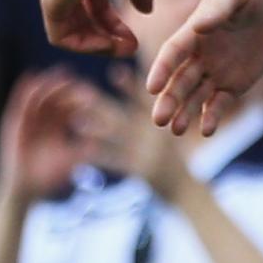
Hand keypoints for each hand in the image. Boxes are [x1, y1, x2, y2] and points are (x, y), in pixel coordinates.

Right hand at [0, 70, 89, 202]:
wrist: (24, 189)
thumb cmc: (49, 178)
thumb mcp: (72, 159)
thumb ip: (87, 149)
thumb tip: (110, 142)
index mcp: (58, 128)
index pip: (71, 109)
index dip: (81, 100)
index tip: (93, 94)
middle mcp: (44, 121)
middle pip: (57, 99)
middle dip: (68, 88)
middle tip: (79, 79)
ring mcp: (28, 120)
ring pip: (40, 96)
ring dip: (50, 83)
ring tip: (62, 73)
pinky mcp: (14, 121)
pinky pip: (19, 102)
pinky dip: (25, 88)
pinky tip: (32, 76)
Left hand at [40, 0, 154, 55]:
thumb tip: (145, 11)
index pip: (98, 9)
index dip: (116, 27)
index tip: (134, 39)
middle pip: (85, 24)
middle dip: (109, 40)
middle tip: (132, 48)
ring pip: (71, 34)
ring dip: (98, 47)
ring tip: (123, 49)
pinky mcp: (51, 2)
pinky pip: (61, 37)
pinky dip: (85, 45)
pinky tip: (109, 44)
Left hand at [74, 80, 192, 199]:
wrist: (185, 191)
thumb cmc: (172, 160)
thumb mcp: (168, 137)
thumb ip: (158, 118)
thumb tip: (142, 96)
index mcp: (161, 124)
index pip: (144, 100)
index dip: (130, 85)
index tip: (115, 71)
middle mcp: (154, 134)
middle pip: (124, 117)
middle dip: (102, 106)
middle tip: (81, 95)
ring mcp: (147, 152)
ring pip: (117, 138)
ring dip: (96, 130)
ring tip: (76, 123)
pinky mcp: (140, 170)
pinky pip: (115, 162)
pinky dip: (98, 157)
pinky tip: (82, 152)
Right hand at [146, 0, 262, 134]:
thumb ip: (218, 8)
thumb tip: (198, 26)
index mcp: (192, 32)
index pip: (172, 53)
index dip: (161, 70)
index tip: (152, 88)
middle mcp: (198, 55)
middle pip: (179, 80)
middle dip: (169, 100)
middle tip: (158, 120)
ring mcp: (215, 71)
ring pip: (195, 96)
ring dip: (184, 112)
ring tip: (175, 129)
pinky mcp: (233, 84)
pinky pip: (220, 103)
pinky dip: (211, 116)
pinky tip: (206, 129)